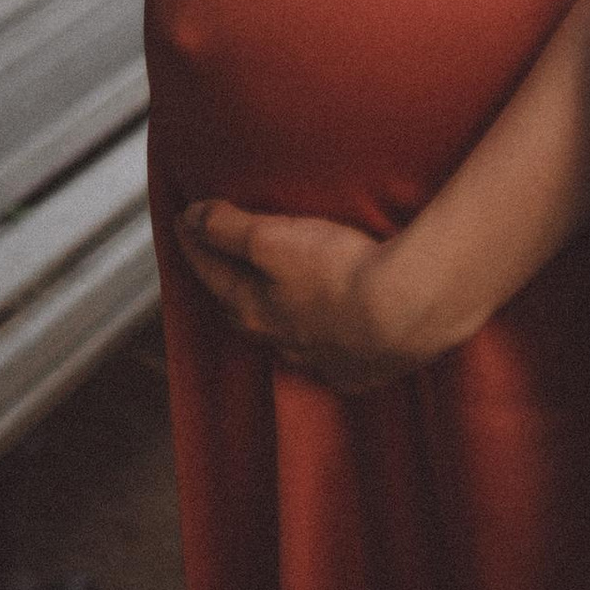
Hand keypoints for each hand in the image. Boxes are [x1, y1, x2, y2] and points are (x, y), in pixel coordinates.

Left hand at [173, 198, 430, 390]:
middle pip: (242, 311)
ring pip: (286, 338)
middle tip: (220, 260)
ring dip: (276, 316)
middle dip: (228, 284)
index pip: (211, 272)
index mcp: (254, 310)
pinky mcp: (359, 371)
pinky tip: (331, 334)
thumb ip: (228, 227)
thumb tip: (190, 218)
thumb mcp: (272, 237)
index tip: (181, 219)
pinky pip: (331, 360)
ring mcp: (321, 360)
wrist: (408, 308)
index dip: (194, 242)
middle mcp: (281, 341)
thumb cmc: (338, 270)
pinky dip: (322, 344)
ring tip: (275, 295)